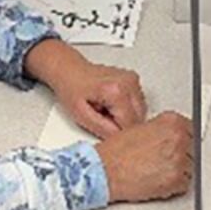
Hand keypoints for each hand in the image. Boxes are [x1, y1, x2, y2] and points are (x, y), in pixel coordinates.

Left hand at [28, 41, 146, 137]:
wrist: (69, 70)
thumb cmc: (71, 88)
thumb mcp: (82, 116)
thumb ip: (103, 130)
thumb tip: (119, 139)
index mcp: (116, 91)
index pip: (130, 124)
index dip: (117, 132)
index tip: (104, 128)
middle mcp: (129, 82)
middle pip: (138, 118)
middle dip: (122, 124)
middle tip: (102, 117)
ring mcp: (133, 79)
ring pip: (140, 112)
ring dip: (125, 117)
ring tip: (105, 109)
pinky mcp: (134, 79)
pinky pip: (138, 103)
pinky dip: (127, 108)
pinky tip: (111, 104)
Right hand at [95, 112, 193, 201]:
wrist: (104, 170)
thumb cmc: (116, 152)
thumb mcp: (141, 128)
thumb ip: (162, 130)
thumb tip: (175, 136)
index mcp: (171, 122)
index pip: (192, 130)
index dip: (182, 140)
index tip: (176, 145)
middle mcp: (178, 138)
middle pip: (193, 149)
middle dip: (181, 155)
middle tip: (163, 160)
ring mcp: (178, 159)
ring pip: (190, 167)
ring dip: (178, 171)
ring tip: (158, 170)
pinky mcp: (176, 179)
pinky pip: (185, 184)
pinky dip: (174, 186)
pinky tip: (158, 179)